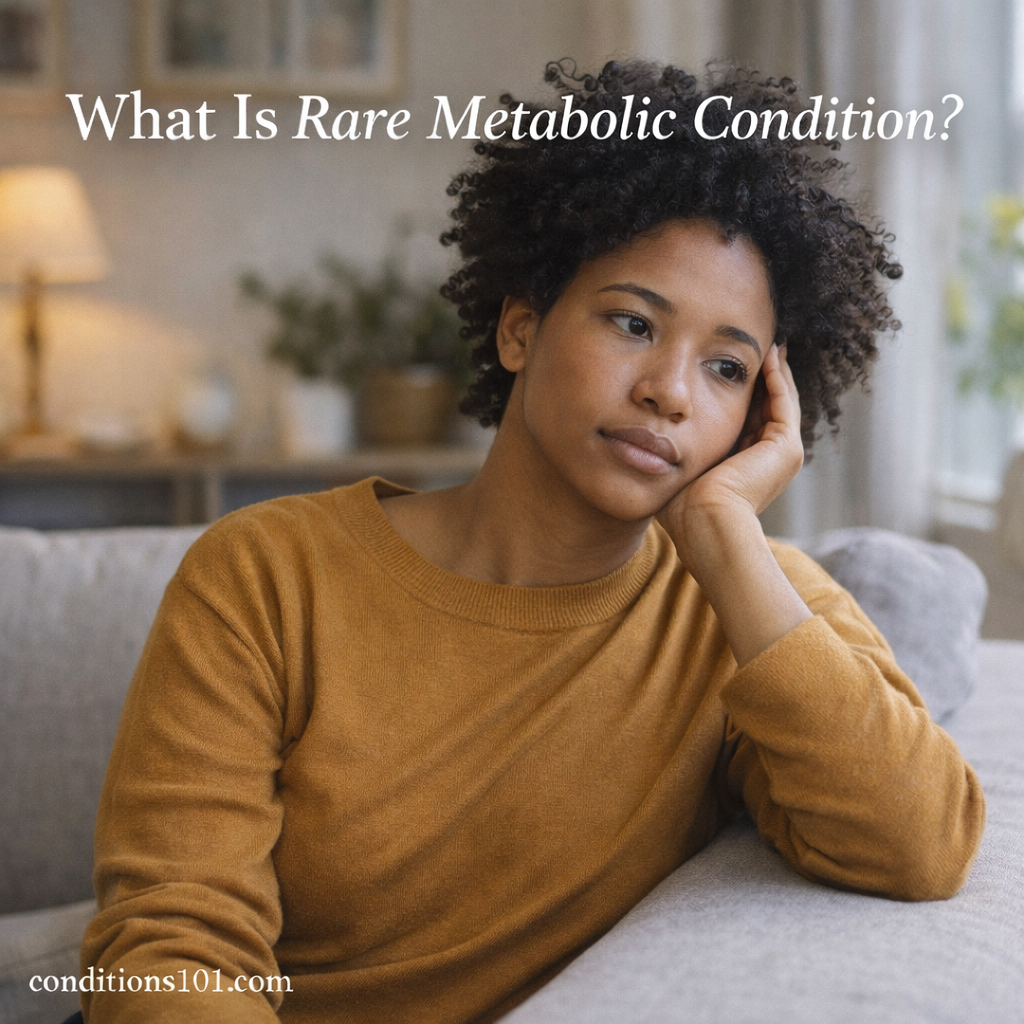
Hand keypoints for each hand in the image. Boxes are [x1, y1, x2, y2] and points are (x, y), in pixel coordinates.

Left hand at [656, 343, 803, 558]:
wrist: (704, 524)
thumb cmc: (682, 509)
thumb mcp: (677, 471)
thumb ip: (671, 453)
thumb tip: (644, 437)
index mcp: (746, 466)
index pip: (747, 419)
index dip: (738, 392)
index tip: (724, 366)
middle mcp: (769, 460)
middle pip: (766, 406)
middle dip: (758, 377)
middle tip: (753, 346)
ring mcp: (782, 454)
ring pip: (779, 400)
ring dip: (772, 370)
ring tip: (764, 342)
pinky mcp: (785, 447)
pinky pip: (783, 400)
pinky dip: (776, 376)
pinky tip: (766, 353)